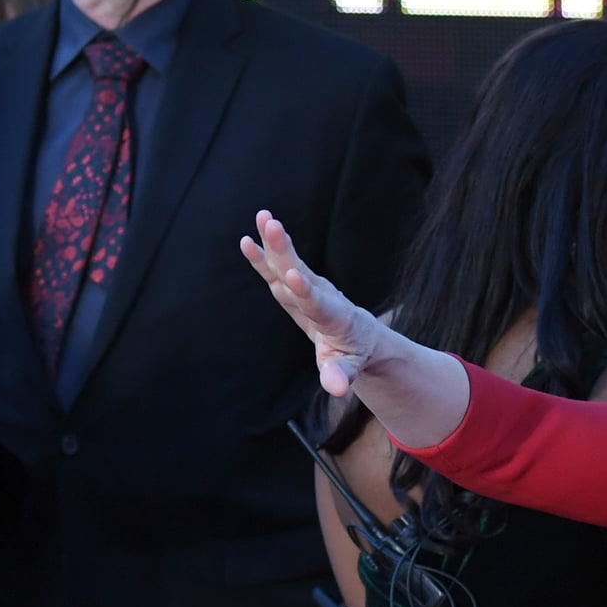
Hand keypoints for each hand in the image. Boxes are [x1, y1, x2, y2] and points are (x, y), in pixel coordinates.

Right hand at [239, 209, 378, 397]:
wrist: (358, 334)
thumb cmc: (352, 354)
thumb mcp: (349, 369)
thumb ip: (340, 375)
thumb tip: (336, 389)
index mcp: (334, 317)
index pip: (317, 303)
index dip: (305, 292)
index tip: (294, 276)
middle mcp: (321, 296)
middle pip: (300, 272)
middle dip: (286, 251)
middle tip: (274, 227)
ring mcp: (308, 287)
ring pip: (288, 264)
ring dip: (275, 242)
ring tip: (263, 217)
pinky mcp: (296, 285)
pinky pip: (278, 269)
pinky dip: (264, 255)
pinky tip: (248, 239)